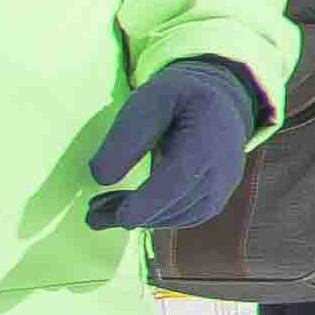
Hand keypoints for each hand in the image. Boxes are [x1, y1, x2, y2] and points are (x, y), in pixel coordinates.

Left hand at [80, 61, 260, 237]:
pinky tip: (127, 209)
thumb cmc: (179, 96)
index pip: (180, 179)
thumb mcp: (149, 98)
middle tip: (91, 215)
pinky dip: (152, 218)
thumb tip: (101, 178)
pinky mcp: (214, 200)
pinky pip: (181, 218)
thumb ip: (126, 135)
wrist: (220, 102)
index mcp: (208, 137)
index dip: (149, 202)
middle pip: (176, 204)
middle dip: (132, 214)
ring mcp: (222, 188)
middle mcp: (223, 169)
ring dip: (138, 218)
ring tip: (101, 212)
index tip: (118, 216)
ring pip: (176, 217)